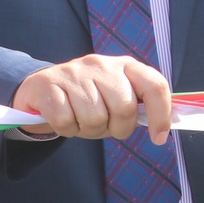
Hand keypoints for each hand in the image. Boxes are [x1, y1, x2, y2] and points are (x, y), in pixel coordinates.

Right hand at [14, 54, 171, 142]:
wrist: (42, 89)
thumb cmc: (88, 100)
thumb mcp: (116, 100)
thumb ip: (138, 108)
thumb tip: (161, 130)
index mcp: (126, 66)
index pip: (155, 85)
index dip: (161, 115)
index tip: (158, 138)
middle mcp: (102, 64)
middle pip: (124, 108)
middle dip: (117, 128)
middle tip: (104, 127)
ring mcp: (73, 72)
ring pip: (94, 118)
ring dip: (89, 131)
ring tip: (82, 121)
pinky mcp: (47, 84)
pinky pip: (65, 121)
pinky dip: (67, 129)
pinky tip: (64, 119)